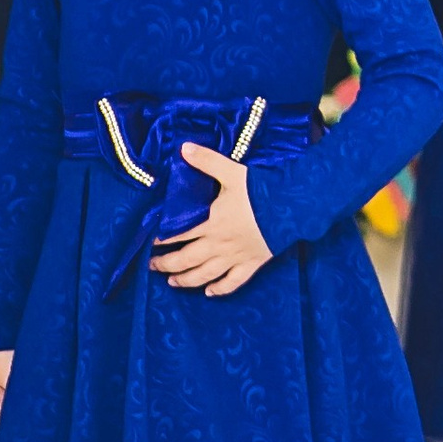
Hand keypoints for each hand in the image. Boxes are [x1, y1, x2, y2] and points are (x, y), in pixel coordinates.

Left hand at [151, 145, 275, 295]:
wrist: (293, 207)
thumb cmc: (261, 190)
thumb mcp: (232, 172)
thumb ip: (207, 161)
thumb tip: (183, 148)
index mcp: (211, 222)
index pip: (179, 234)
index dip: (161, 239)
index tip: (149, 242)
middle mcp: (219, 244)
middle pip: (186, 259)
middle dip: (166, 264)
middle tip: (152, 266)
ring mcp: (235, 256)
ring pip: (204, 274)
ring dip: (186, 280)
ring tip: (173, 282)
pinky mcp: (252, 263)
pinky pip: (233, 282)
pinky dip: (220, 289)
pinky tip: (209, 293)